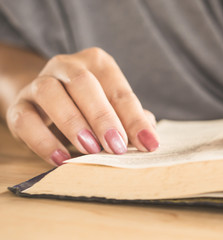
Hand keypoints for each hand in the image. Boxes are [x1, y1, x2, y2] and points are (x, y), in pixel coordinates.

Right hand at [6, 47, 158, 165]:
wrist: (48, 102)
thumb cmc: (90, 106)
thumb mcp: (114, 108)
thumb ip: (132, 118)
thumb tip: (149, 136)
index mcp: (97, 63)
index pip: (119, 90)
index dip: (135, 119)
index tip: (149, 144)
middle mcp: (67, 66)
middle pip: (84, 84)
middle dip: (103, 118)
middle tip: (117, 147)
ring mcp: (40, 82)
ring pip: (51, 94)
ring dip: (73, 124)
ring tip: (90, 150)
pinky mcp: (19, 104)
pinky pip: (25, 119)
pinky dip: (42, 141)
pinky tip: (60, 159)